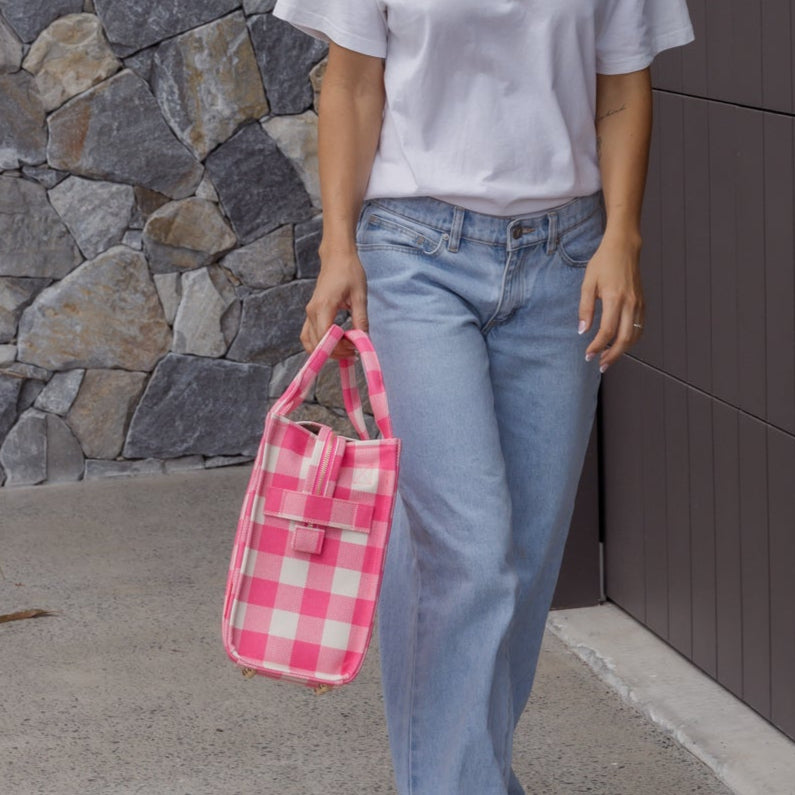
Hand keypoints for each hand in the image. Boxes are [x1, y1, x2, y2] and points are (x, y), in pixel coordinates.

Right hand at [300, 249, 367, 357]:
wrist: (337, 257)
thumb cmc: (349, 272)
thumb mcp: (360, 295)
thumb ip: (361, 319)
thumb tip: (364, 340)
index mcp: (324, 306)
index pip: (325, 337)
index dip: (339, 348)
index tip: (354, 349)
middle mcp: (312, 311)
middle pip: (317, 343)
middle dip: (335, 352)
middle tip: (354, 352)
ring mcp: (309, 313)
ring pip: (310, 342)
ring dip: (326, 351)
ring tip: (345, 351)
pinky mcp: (311, 313)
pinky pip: (308, 335)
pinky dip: (319, 345)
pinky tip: (335, 345)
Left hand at [578, 234, 644, 371]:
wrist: (624, 247)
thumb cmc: (603, 263)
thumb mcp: (587, 284)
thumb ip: (585, 309)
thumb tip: (582, 331)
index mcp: (614, 299)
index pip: (606, 331)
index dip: (596, 347)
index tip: (587, 355)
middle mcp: (630, 303)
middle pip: (624, 339)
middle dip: (612, 355)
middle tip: (600, 365)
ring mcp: (638, 304)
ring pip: (634, 335)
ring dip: (622, 350)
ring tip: (608, 357)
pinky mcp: (642, 303)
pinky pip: (639, 327)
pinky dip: (631, 339)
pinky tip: (620, 343)